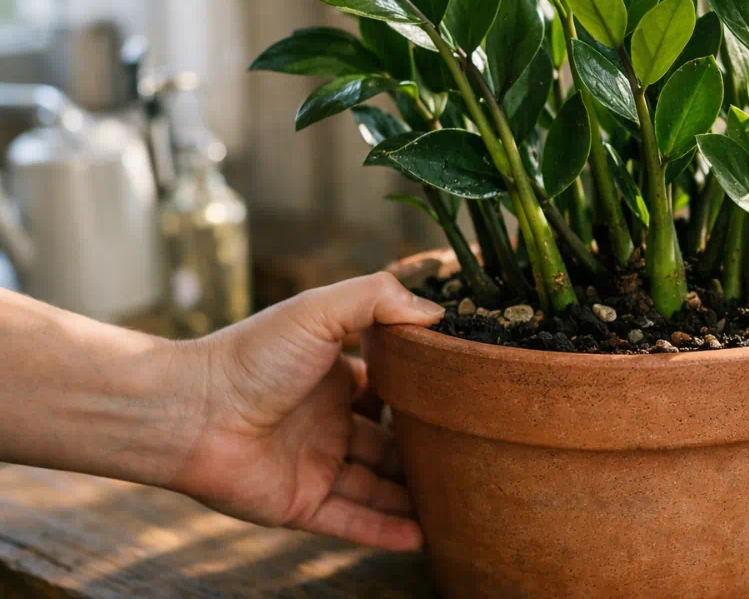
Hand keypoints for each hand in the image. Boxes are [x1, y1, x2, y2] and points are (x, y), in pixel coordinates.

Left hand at [174, 273, 443, 550]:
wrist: (190, 412)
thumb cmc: (251, 356)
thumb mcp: (319, 310)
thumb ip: (377, 300)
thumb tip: (436, 314)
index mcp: (331, 377)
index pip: (386, 389)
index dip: (419, 394)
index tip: (461, 398)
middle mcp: (325, 422)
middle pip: (387, 441)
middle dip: (422, 450)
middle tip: (470, 454)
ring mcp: (314, 465)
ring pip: (376, 485)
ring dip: (412, 494)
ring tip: (458, 499)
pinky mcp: (300, 504)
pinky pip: (351, 521)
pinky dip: (385, 530)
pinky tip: (422, 536)